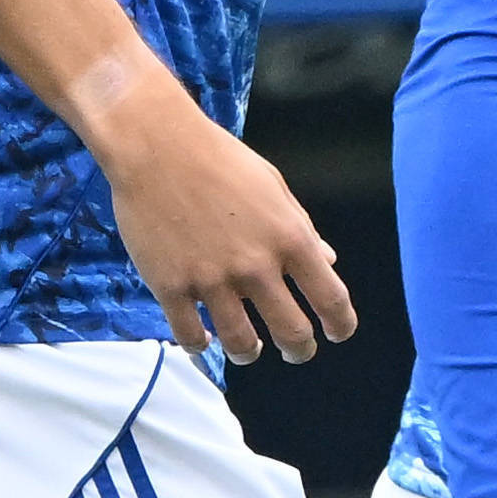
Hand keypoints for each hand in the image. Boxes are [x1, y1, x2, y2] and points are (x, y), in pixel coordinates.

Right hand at [90, 70, 355, 363]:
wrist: (156, 144)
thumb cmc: (219, 158)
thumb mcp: (273, 187)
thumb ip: (301, 228)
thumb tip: (329, 260)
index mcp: (289, 238)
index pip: (331, 299)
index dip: (341, 325)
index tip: (336, 333)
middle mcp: (255, 266)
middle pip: (291, 332)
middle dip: (299, 350)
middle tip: (295, 351)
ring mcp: (211, 279)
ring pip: (241, 343)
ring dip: (248, 353)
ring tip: (247, 351)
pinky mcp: (170, 286)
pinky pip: (190, 335)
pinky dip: (200, 346)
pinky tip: (203, 340)